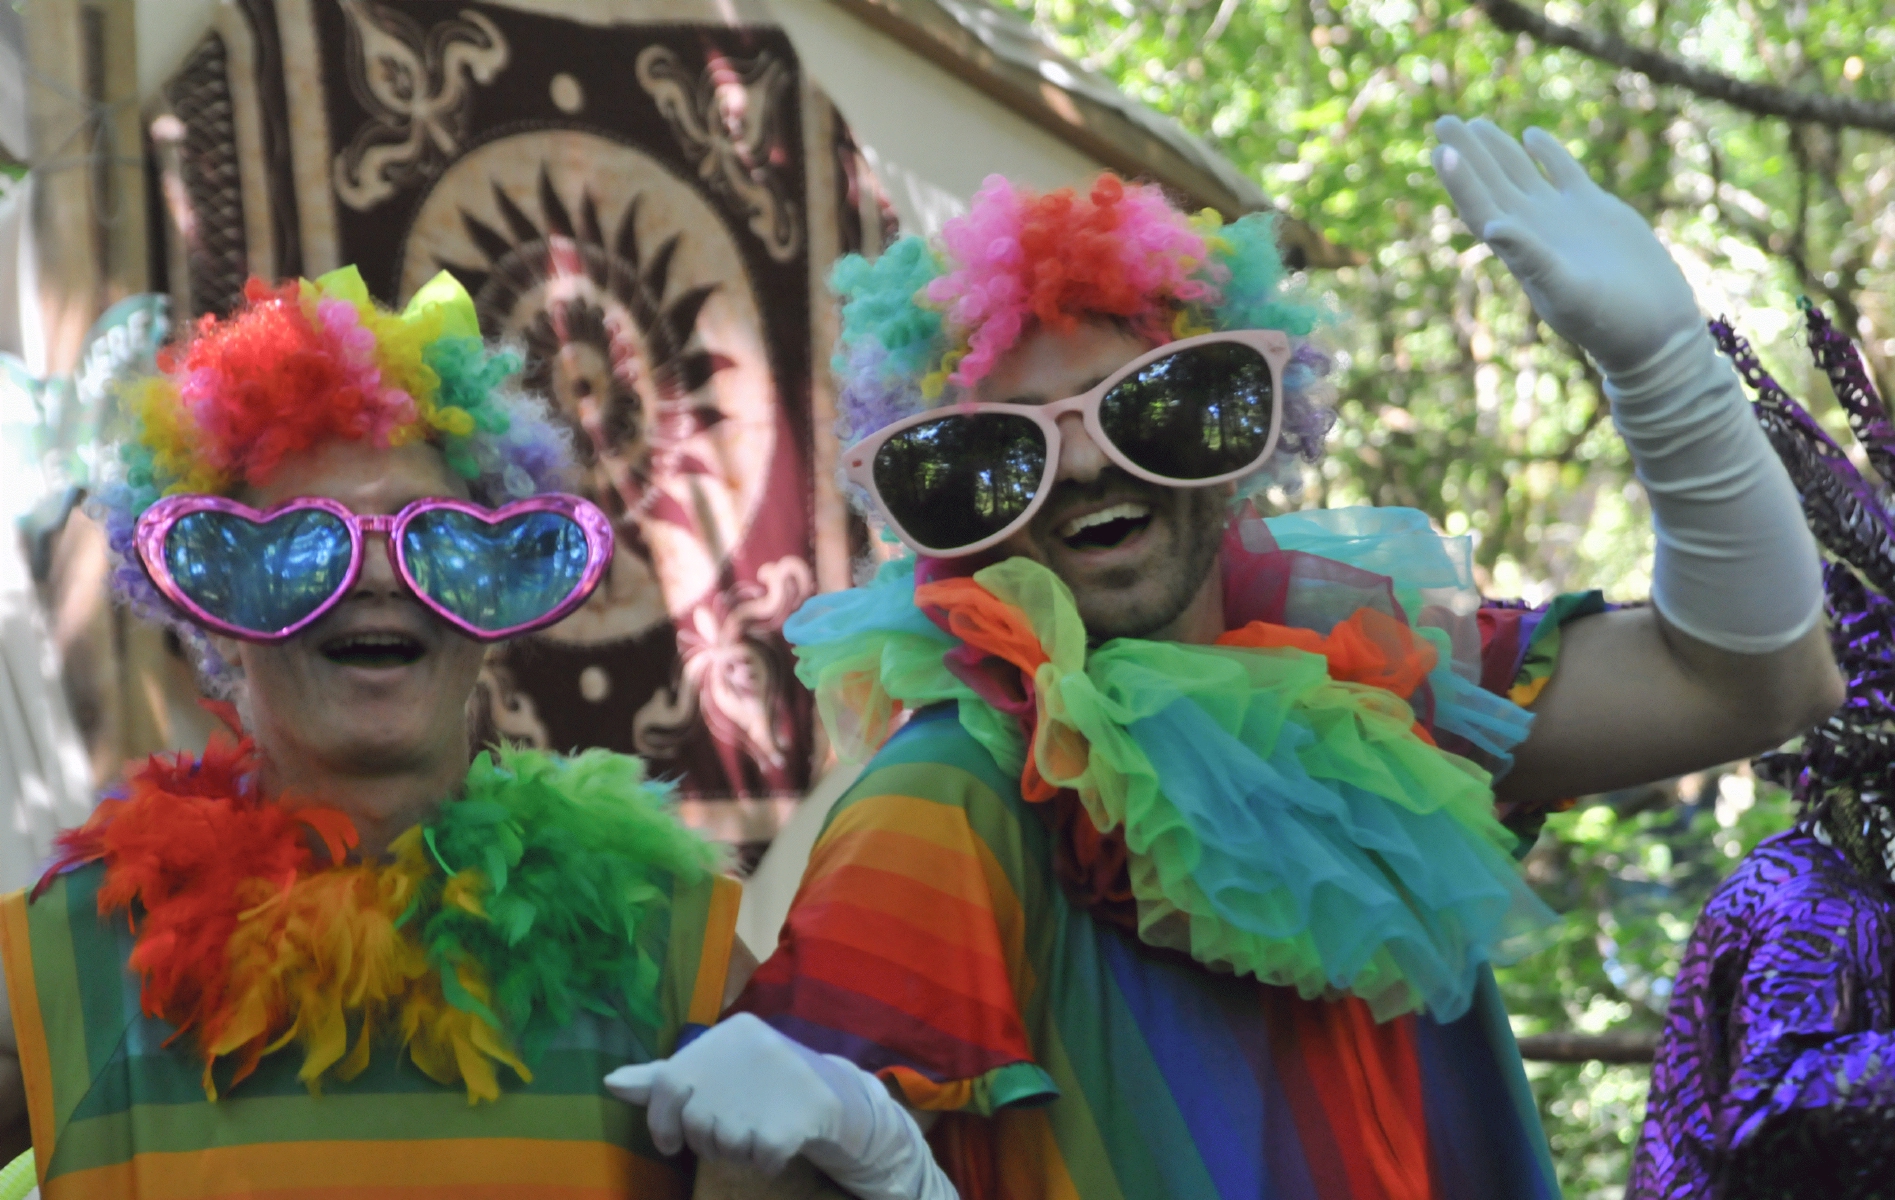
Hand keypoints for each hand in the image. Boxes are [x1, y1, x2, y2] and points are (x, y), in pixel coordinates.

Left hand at [605, 1014, 842, 1176]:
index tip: (670, 1143)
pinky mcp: (792, 1120)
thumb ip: (662, 1077)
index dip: (663, 1122)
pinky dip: (765, 1163)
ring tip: (758, 1130)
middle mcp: (748, 1052)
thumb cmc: (756, 1081)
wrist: (830, 1094)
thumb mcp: (713, 1067)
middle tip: (731, 1129)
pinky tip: (778, 1144)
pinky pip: (759, 1160)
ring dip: (738, 1151)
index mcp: (727, 1033)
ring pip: (725, 1145)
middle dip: (707, 1139)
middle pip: (697, 1122)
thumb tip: (610, 1082)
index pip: (669, 1083)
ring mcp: (773, 1085)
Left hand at [1431, 116, 1699, 375]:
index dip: (1460, 180)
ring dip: (1497, 150)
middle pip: (1492, 184)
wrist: (1652, 328)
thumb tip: (1492, 227)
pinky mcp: (1595, 210)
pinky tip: (1530, 134)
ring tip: (1473, 124)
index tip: (1440, 149)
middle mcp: (1534, 231)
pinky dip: (1547, 153)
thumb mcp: (1567, 291)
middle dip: (1467, 154)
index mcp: (1519, 250)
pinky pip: (1563, 173)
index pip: (1480, 207)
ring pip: (1521, 174)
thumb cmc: (1608, 320)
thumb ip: (1530, 259)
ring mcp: (1562, 219)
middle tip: (1442, 120)